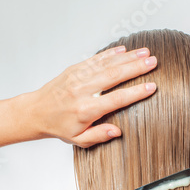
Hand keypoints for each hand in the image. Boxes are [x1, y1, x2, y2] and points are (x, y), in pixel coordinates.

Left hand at [30, 46, 157, 147]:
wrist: (35, 112)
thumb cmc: (59, 126)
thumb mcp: (79, 139)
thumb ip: (99, 135)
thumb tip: (117, 131)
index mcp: (86, 110)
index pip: (116, 99)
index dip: (136, 92)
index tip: (151, 87)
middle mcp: (82, 91)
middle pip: (114, 76)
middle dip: (136, 68)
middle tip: (154, 62)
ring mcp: (77, 78)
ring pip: (106, 64)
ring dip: (127, 57)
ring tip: (145, 53)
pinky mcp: (74, 69)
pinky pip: (95, 59)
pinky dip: (110, 53)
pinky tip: (124, 50)